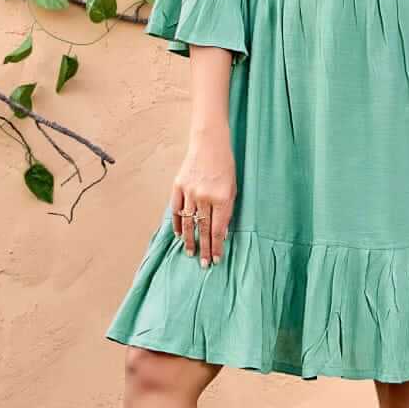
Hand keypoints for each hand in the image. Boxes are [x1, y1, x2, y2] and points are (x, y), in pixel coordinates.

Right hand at [171, 134, 236, 266]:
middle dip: (205, 248)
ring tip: (191, 253)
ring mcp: (189, 192)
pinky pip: (176, 209)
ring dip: (189, 240)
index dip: (217, 246)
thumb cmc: (225, 166)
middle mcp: (204, 197)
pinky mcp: (178, 186)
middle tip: (204, 264)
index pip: (218, 229)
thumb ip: (226, 210)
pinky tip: (179, 234)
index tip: (217, 259)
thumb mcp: (232, 188)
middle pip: (203, 229)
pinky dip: (177, 223)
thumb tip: (220, 232)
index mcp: (221, 198)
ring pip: (188, 222)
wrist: (209, 143)